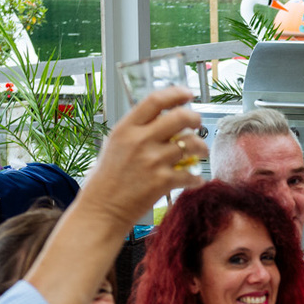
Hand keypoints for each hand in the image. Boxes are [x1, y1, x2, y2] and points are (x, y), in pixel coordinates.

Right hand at [76, 87, 203, 225]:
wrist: (102, 210)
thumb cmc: (106, 180)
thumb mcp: (114, 145)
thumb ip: (135, 131)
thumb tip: (160, 119)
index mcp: (126, 128)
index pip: (155, 100)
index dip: (176, 93)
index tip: (187, 94)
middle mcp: (140, 141)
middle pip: (180, 117)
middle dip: (195, 118)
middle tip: (198, 124)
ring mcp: (153, 160)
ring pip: (191, 144)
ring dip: (201, 147)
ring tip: (201, 152)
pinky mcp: (162, 181)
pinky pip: (191, 174)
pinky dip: (196, 177)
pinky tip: (194, 179)